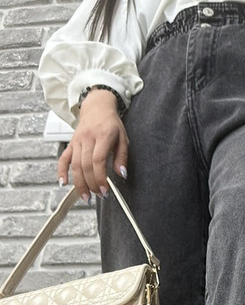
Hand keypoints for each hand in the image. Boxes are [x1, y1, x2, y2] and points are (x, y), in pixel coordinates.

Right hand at [58, 88, 129, 203]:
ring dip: (79, 183)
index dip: (100, 178)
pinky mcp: (71, 144)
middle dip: (92, 184)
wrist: (97, 107)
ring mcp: (77, 141)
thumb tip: (122, 174)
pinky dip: (61, 171)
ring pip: (75, 165)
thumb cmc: (111, 124)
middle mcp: (87, 138)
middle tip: (99, 196)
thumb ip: (122, 157)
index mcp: (102, 136)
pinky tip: (63, 183)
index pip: (98, 160)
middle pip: (86, 165)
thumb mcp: (123, 138)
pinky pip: (63, 158)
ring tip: (86, 197)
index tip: (105, 190)